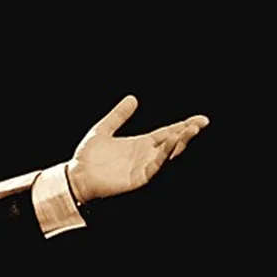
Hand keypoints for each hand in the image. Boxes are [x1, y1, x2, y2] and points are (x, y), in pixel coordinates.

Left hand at [67, 95, 208, 204]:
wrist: (76, 175)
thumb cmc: (88, 156)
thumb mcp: (103, 129)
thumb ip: (118, 116)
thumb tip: (132, 98)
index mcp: (140, 143)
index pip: (167, 133)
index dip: (183, 126)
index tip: (200, 119)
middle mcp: (145, 155)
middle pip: (172, 143)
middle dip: (187, 133)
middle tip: (200, 123)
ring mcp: (143, 166)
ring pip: (167, 154)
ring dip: (178, 143)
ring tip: (189, 131)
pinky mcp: (138, 178)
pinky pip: (155, 166)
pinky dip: (164, 156)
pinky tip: (170, 144)